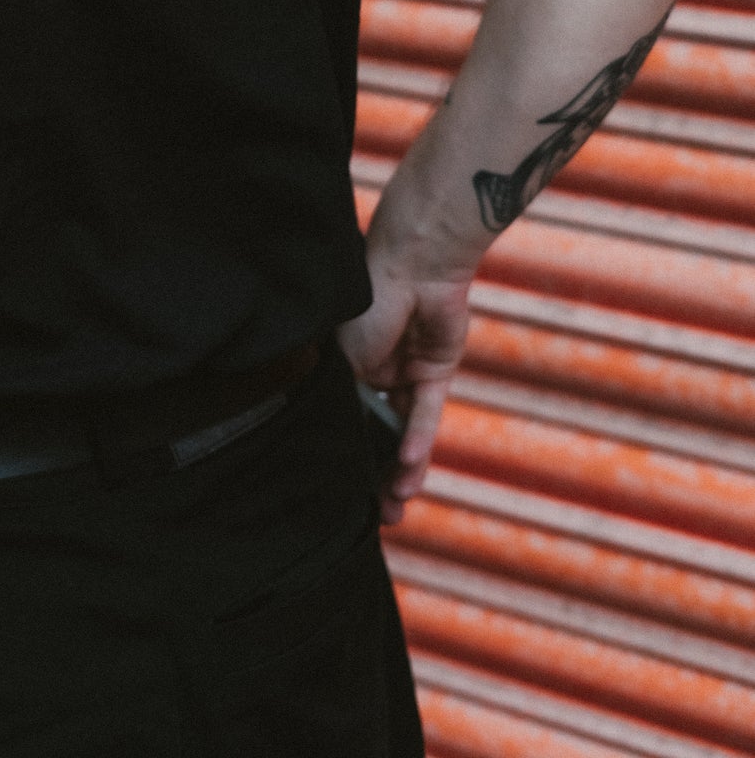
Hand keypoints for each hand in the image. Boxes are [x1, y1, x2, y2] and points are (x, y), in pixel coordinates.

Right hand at [338, 244, 470, 526]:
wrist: (412, 265)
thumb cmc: (367, 300)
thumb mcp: (342, 355)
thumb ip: (345, 396)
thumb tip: (341, 442)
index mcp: (347, 364)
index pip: (348, 418)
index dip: (348, 454)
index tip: (344, 492)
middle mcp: (377, 372)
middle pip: (377, 432)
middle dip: (378, 474)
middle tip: (378, 514)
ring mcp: (407, 372)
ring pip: (404, 430)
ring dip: (401, 466)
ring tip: (396, 503)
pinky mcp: (437, 371)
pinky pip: (425, 412)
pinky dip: (417, 437)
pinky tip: (408, 461)